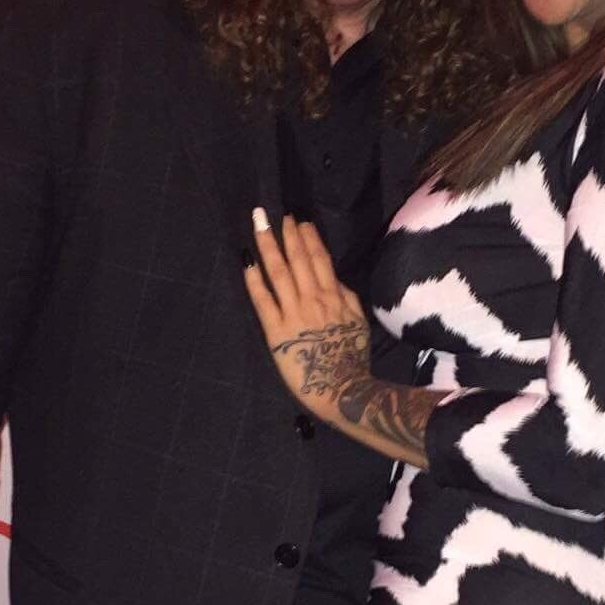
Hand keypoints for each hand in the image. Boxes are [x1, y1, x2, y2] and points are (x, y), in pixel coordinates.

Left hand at [244, 212, 369, 417]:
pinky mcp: (276, 331)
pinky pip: (263, 300)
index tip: (299, 221)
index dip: (308, 237)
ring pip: (279, 273)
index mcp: (334, 297)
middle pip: (298, 260)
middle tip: (276, 214)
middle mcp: (313, 299)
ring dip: (268, 247)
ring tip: (259, 226)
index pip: (320, 259)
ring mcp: (293, 314)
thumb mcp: (358, 323)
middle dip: (287, 234)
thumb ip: (346, 297)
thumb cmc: (352, 358)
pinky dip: (254, 280)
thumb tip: (333, 278)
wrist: (343, 389)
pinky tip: (247, 262)